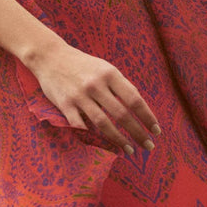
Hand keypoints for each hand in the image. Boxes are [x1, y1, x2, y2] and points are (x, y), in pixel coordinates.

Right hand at [31, 42, 160, 154]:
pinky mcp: (65, 104)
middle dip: (138, 132)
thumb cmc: (82, 64)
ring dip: (118, 139)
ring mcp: (80, 96)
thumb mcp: (105, 68)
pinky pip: (80, 125)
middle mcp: (96, 85)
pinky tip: (102, 144)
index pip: (134, 99)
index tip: (156, 130)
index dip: (147, 116)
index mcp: (110, 74)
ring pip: (103, 123)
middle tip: (148, 146)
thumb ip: (120, 85)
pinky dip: (91, 135)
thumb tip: (139, 107)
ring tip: (130, 150)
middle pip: (121, 114)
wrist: (50, 56)